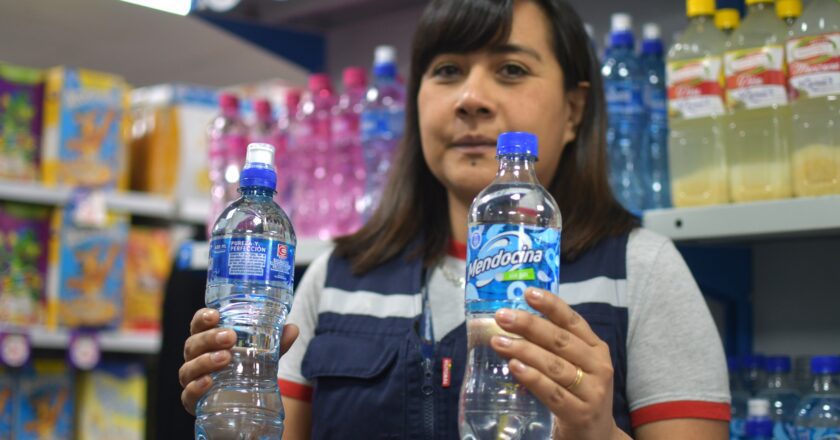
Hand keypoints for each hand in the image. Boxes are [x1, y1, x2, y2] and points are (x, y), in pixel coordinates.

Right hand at [179, 308, 298, 414]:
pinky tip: (208, 382)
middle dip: (210, 338)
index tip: (215, 315)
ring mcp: (192, 380)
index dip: (203, 318)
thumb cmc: (247, 371)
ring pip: (189, 368)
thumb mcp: (263, 355)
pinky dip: (196, 387)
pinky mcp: (193, 402)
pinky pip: (188, 394)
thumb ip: (276, 343)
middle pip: (193, 344)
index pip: (198, 324)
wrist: (242, 404)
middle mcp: (195, 358)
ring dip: (205, 361)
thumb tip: (292, 328)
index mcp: (208, 341)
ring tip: (225, 358)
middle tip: (230, 337)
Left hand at [490, 288, 623, 439]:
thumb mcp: (575, 365)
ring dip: (524, 351)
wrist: (597, 436)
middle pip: (560, 341)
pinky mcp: (580, 413)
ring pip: (554, 365)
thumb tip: (515, 321)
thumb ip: (554, 345)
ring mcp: (592, 391)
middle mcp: (598, 365)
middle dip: (529, 325)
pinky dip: (532, 378)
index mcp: (596, 348)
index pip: (573, 321)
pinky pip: (552, 392)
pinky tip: (514, 367)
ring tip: (499, 342)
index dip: (551, 305)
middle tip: (503, 317)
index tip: (528, 292)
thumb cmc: (578, 393)